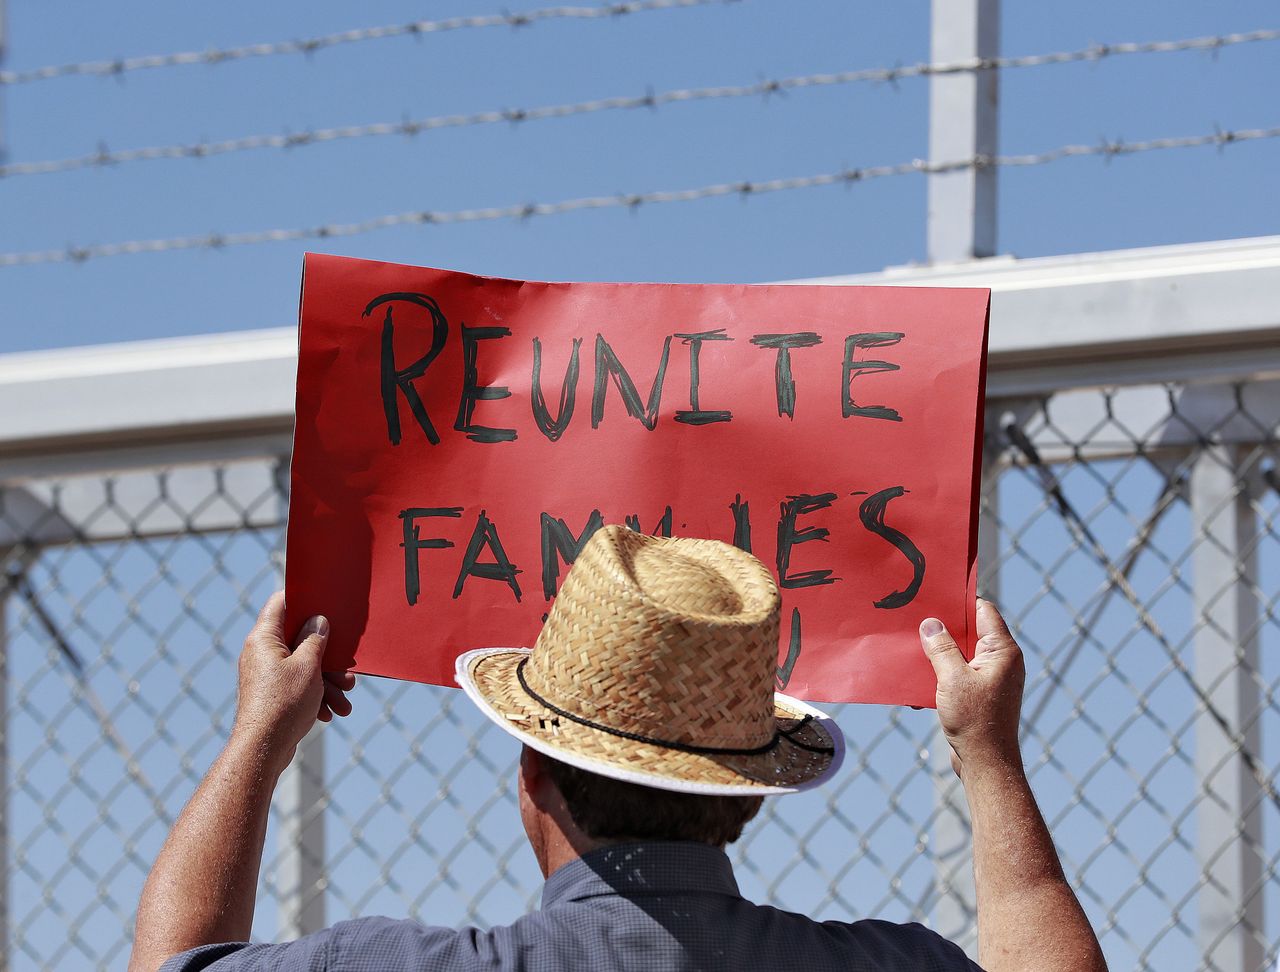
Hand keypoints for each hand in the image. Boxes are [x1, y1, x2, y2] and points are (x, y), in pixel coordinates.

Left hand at [232, 592, 354, 769]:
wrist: (263, 749)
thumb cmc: (283, 704)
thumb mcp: (308, 666)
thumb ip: (315, 639)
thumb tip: (317, 621)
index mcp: (264, 638)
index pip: (281, 603)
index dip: (303, 597)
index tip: (325, 599)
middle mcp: (261, 653)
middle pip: (299, 640)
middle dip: (328, 656)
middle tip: (347, 669)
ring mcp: (265, 674)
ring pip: (303, 666)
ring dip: (327, 681)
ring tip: (344, 700)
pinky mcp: (271, 694)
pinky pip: (297, 685)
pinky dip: (315, 695)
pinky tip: (330, 712)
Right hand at [919, 599, 1024, 777]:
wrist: (987, 764)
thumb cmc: (975, 721)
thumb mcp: (952, 678)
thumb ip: (941, 648)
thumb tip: (931, 623)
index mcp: (1002, 651)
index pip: (983, 611)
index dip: (960, 600)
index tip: (935, 593)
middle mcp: (1000, 661)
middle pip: (970, 631)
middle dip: (943, 627)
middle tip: (916, 617)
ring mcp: (990, 678)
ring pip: (960, 653)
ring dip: (938, 652)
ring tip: (912, 647)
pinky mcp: (979, 694)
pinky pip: (957, 673)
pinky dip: (940, 673)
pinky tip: (918, 680)